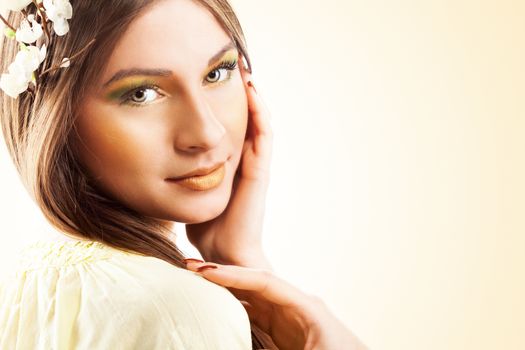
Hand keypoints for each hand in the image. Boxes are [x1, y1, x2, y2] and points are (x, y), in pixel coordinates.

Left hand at [185, 54, 272, 268]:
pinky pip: (265, 136)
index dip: (221, 105)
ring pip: (258, 123)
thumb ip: (178, 178)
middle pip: (244, 121)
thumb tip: (148, 163)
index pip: (228, 129)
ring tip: (244, 72)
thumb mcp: (187, 194)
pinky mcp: (260, 172)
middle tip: (230, 68)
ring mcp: (253, 166)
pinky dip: (261, 113)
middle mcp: (242, 162)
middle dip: (239, 95)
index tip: (208, 83)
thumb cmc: (204, 229)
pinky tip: (253, 93)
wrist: (223, 256)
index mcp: (227, 166)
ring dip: (253, 98)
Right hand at [185, 260, 368, 349]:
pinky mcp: (285, 330)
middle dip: (223, 275)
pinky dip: (234, 308)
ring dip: (225, 290)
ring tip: (196, 283)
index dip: (233, 274)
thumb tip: (230, 342)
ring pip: (251, 298)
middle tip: (188, 268)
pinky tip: (216, 306)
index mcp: (305, 305)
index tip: (203, 269)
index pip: (263, 281)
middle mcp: (295, 305)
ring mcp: (289, 317)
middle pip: (253, 283)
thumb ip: (266, 347)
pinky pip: (255, 314)